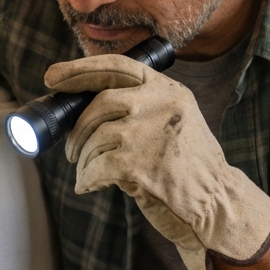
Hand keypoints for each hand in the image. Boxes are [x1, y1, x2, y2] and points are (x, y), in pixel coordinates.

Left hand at [45, 53, 269, 269]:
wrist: (215, 202)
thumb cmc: (187, 165)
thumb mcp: (172, 120)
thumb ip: (138, 107)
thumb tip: (82, 108)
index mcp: (167, 89)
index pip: (116, 66)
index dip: (79, 69)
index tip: (53, 77)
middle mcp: (160, 103)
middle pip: (99, 103)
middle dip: (77, 129)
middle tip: (71, 150)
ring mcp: (149, 133)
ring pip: (95, 138)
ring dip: (84, 159)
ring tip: (88, 172)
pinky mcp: (139, 165)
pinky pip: (96, 167)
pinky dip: (87, 178)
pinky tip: (90, 185)